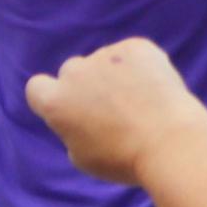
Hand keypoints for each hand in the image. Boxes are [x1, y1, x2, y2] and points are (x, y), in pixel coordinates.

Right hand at [25, 38, 206, 185]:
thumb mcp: (82, 156)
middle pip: (72, 72)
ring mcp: (106, 55)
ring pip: (104, 62)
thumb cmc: (124, 159)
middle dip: (86, 86)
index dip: (52, 97)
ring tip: (141, 103)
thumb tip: (78, 115)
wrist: (170, 142)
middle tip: (112, 110)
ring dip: (114, 75)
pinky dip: (141, 66)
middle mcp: (74, 72)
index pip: (37, 87)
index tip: (70, 109)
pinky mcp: (136, 47)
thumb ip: (71, 128)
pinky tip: (155, 89)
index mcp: (54, 101)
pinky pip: (132, 54)